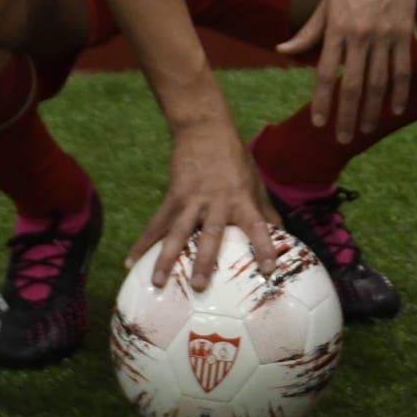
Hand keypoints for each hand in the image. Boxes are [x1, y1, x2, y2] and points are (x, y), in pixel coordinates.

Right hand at [125, 119, 278, 290]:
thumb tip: (285, 238)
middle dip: (204, 260)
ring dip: (167, 258)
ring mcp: (193, 199)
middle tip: (199, 286)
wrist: (205, 130)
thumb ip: (267, 212)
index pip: (258, 226)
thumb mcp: (256, 183)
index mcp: (242, 199)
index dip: (264, 247)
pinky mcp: (173, 196)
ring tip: (158, 282)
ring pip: (177, 231)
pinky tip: (131, 263)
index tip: (269, 270)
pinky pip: (156, 223)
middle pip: (211, 234)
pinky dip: (143, 243)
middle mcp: (218, 201)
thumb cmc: (236, 160)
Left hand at [274, 0, 416, 145]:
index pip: (325, 73)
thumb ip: (307, 32)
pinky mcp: (404, 34)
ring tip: (367, 130)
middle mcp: (360, 36)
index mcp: (336, 29)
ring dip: (372, 110)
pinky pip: (401, 69)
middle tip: (344, 139)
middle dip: (347, 115)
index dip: (321, 101)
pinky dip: (400, 92)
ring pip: (378, 82)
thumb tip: (281, 50)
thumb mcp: (325, 3)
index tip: (318, 123)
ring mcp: (384, 36)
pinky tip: (396, 110)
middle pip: (352, 84)